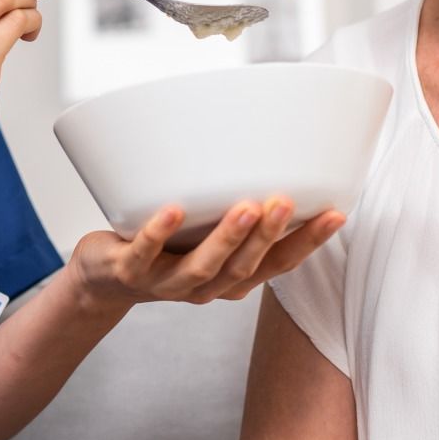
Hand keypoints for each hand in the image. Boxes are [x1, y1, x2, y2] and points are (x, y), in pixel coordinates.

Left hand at [68, 196, 344, 311]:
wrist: (102, 279)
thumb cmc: (164, 246)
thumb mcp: (205, 231)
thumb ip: (237, 207)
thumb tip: (271, 152)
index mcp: (231, 278)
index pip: (278, 265)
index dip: (308, 242)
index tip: (336, 213)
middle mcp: (205, 287)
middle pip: (245, 268)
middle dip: (268, 235)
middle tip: (285, 201)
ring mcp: (166, 283)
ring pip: (202, 267)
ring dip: (226, 238)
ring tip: (245, 206)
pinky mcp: (129, 272)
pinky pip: (145, 254)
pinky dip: (160, 232)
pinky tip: (173, 209)